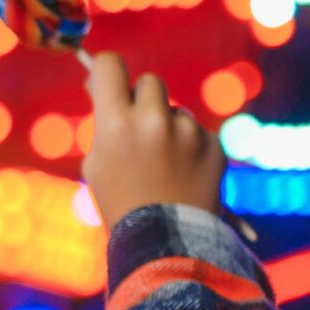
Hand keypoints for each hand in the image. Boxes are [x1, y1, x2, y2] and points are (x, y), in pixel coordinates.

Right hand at [81, 51, 223, 227]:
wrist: (166, 244)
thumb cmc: (121, 204)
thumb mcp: (96, 164)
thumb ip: (103, 123)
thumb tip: (102, 84)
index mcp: (115, 124)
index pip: (111, 65)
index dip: (107, 70)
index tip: (108, 80)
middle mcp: (153, 120)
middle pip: (149, 83)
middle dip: (144, 101)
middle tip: (140, 130)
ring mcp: (187, 131)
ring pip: (176, 111)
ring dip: (170, 129)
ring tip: (165, 168)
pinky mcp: (214, 144)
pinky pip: (197, 132)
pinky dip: (191, 149)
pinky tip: (184, 176)